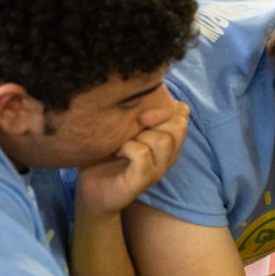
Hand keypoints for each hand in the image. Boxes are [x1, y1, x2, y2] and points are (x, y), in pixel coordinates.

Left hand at [74, 100, 188, 216]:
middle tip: (130, 129)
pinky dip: (127, 148)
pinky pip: (143, 153)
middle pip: (178, 125)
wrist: (92, 190)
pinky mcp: (143, 180)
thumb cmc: (106, 155)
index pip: (182, 112)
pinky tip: (117, 153)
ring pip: (163, 140)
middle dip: (152, 121)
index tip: (139, 114)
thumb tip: (143, 84)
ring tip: (122, 143)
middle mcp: (169, 155)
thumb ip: (138, 111)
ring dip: (138, 136)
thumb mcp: (124, 127)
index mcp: (168, 140)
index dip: (162, 106)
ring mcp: (158, 169)